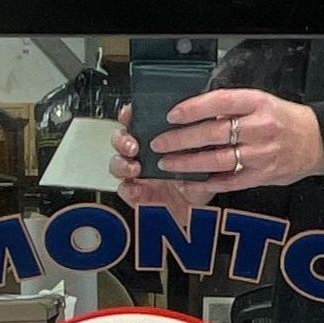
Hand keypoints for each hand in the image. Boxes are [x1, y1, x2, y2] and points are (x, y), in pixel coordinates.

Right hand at [110, 105, 216, 220]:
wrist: (200, 208)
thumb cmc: (201, 178)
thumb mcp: (206, 152)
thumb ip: (199, 135)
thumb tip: (203, 117)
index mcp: (158, 137)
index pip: (136, 120)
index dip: (128, 115)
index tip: (129, 114)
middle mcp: (144, 153)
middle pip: (120, 139)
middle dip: (121, 140)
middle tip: (132, 146)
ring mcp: (138, 174)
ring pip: (117, 163)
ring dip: (121, 163)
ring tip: (134, 169)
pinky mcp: (136, 195)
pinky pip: (123, 189)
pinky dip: (127, 189)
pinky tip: (137, 189)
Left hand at [149, 88, 323, 195]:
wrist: (318, 142)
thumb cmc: (285, 120)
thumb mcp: (262, 103)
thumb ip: (233, 109)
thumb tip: (198, 115)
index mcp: (258, 103)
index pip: (219, 102)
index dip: (192, 109)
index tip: (171, 115)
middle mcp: (259, 127)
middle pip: (212, 133)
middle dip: (180, 139)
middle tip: (159, 143)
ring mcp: (261, 154)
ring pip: (217, 160)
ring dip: (187, 163)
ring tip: (167, 164)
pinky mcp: (263, 175)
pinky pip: (230, 181)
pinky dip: (207, 183)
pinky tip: (189, 183)